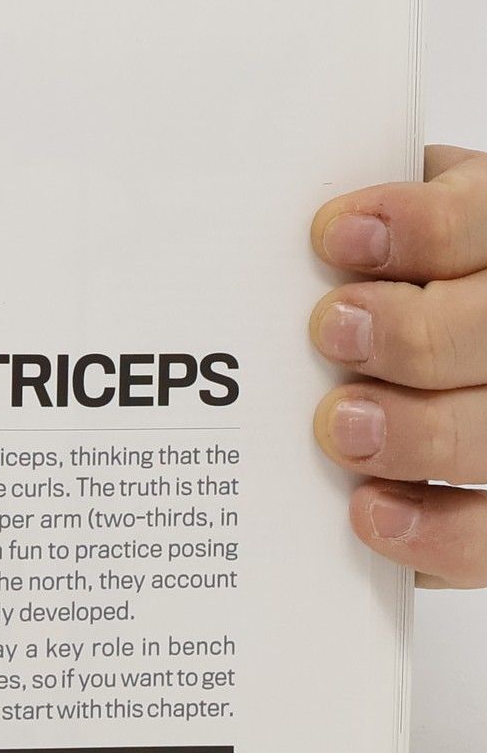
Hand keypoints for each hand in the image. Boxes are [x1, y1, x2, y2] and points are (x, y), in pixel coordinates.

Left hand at [312, 146, 486, 585]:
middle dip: (417, 334)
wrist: (416, 344)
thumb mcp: (370, 232)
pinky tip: (370, 512)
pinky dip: (439, 531)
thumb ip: (345, 231)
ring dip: (422, 433)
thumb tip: (285, 236)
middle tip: (334, 333)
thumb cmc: (371, 284)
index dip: (424, 227)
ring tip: (342, 429)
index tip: (336, 237)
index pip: (480, 220)